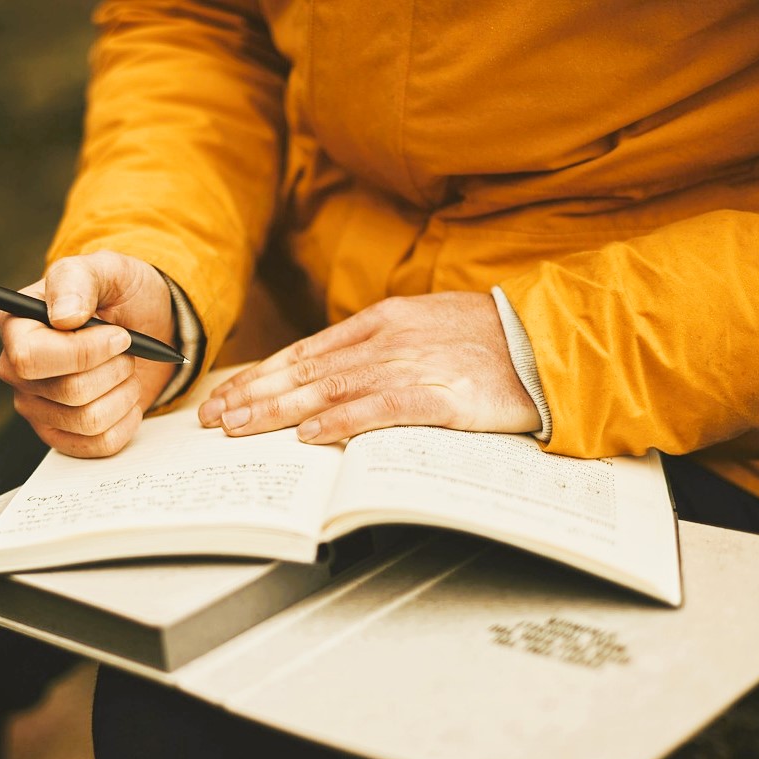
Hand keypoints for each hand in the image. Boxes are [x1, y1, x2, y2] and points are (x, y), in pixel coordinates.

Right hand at [0, 250, 177, 456]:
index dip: (83, 353)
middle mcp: (18, 370)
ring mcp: (37, 406)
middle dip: (114, 370)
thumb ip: (79, 280)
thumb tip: (63, 316)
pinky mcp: (63, 434)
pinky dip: (127, 421)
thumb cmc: (121, 295)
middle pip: (69, 392)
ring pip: (89, 421)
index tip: (119, 335)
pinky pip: (100, 444)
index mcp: (17, 326)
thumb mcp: (107, 270)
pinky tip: (126, 397)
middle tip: (127, 350)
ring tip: (126, 371)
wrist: (149, 326)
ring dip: (124, 393)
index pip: (30, 359)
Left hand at [198, 292, 541, 441]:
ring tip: (240, 428)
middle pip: (306, 371)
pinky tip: (309, 435)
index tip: (227, 395)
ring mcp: (412, 366)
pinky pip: (380, 410)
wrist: (545, 340)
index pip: (305, 352)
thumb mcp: (424, 326)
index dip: (261, 375)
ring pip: (330, 390)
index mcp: (382, 322)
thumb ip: (378, 346)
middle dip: (253, 395)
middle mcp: (387, 340)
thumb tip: (331, 372)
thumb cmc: (487, 339)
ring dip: (279, 410)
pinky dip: (341, 422)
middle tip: (213, 418)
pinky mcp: (440, 396)